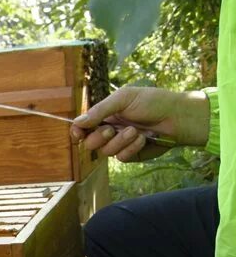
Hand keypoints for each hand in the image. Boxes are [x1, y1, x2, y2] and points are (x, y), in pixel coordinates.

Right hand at [70, 87, 209, 162]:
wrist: (178, 117)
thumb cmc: (153, 102)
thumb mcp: (124, 98)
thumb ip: (100, 110)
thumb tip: (77, 122)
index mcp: (105, 116)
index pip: (82, 127)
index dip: (77, 132)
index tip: (78, 134)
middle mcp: (109, 131)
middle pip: (89, 143)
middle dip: (98, 138)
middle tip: (111, 130)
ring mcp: (119, 144)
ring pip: (105, 152)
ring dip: (120, 141)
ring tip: (135, 131)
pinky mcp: (131, 155)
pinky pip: (121, 158)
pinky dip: (131, 148)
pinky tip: (143, 139)